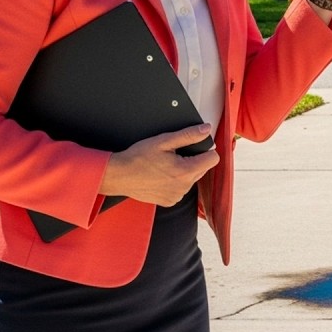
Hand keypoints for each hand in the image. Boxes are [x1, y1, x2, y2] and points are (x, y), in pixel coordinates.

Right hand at [100, 124, 219, 206]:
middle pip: (203, 168)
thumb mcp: (164, 141)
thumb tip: (206, 130)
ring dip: (185, 171)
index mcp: (185, 171)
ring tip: (166, 166)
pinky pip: (181, 189)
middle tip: (174, 155)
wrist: (118, 176)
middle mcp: (184, 187)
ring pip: (192, 179)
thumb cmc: (138, 157)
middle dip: (194, 160)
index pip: (213, 159)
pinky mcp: (170, 201)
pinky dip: (176, 182)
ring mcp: (177, 196)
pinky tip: (162, 176)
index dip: (206, 149)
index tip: (194, 146)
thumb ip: (188, 135)